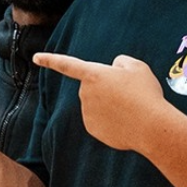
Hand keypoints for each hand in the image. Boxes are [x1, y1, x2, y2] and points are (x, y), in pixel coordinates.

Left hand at [33, 52, 165, 151]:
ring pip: (97, 103)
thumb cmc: (145, 93)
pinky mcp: (92, 129)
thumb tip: (113, 70)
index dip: (50, 60)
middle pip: (93, 86)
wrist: (151, 126)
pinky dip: (111, 119)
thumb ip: (121, 62)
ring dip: (110, 103)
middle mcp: (85, 93)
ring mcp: (87, 113)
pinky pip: (100, 119)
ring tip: (130, 107)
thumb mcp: (137, 67)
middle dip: (106, 87)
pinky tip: (126, 121)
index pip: (67, 64)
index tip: (35, 57)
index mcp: (93, 74)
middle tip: (129, 92)